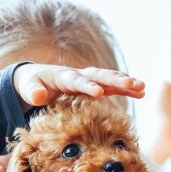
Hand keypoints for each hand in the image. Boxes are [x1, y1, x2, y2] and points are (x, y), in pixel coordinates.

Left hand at [13, 64, 143, 109]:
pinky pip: (112, 85)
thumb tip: (38, 96)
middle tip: (130, 84)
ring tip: (142, 87)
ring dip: (125, 82)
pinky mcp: (95, 84)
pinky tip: (141, 92)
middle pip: (99, 76)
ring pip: (109, 78)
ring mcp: (89, 79)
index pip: (77, 81)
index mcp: (63, 76)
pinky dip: (126, 88)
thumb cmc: (32, 84)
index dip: (87, 86)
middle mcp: (79, 74)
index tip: (99, 92)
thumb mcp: (28, 87)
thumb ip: (33, 91)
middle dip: (114, 80)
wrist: (37, 77)